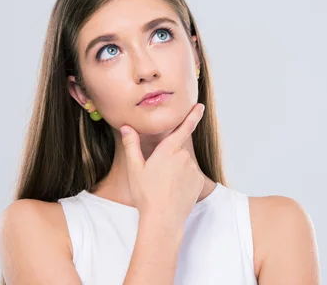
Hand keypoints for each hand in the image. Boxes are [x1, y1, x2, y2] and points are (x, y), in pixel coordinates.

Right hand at [120, 103, 205, 227]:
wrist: (163, 220)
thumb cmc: (146, 194)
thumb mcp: (135, 169)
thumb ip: (131, 145)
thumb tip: (126, 128)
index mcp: (168, 150)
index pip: (184, 128)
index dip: (193, 115)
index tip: (200, 106)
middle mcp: (184, 157)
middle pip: (177, 151)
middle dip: (169, 159)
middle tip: (157, 176)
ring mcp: (193, 170)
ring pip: (184, 164)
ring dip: (176, 170)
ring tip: (164, 186)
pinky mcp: (199, 182)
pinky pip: (191, 176)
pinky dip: (184, 181)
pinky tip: (174, 192)